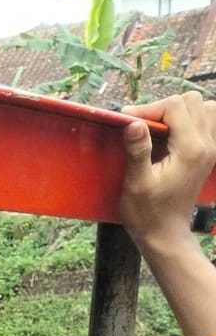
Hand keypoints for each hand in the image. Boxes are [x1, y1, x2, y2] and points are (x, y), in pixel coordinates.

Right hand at [120, 92, 215, 253]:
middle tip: (143, 125)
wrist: (165, 233)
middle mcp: (206, 144)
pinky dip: (191, 120)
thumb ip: (138, 151)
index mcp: (190, 149)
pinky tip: (174, 133)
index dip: (149, 109)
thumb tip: (133, 123)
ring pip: (204, 107)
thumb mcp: (137, 183)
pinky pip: (208, 121)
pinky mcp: (208, 153)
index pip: (175, 107)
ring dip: (180, 111)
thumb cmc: (147, 212)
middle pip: (192, 101)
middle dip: (164, 107)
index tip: (128, 121)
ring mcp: (210, 148)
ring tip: (159, 127)